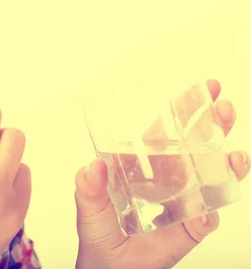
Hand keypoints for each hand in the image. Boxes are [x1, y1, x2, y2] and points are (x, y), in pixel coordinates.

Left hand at [75, 79, 249, 268]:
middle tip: (224, 108)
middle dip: (214, 124)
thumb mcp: (88, 207)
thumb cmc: (98, 234)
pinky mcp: (191, 227)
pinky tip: (210, 205)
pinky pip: (208, 216)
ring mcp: (184, 201)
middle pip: (196, 146)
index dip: (186, 108)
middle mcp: (168, 178)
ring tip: (234, 154)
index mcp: (144, 165)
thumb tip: (91, 167)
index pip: (167, 130)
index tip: (205, 87)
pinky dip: (212, 209)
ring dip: (225, 162)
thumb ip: (88, 188)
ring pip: (211, 175)